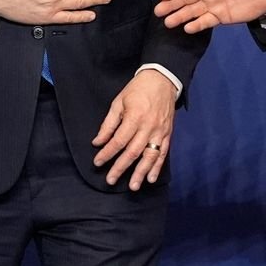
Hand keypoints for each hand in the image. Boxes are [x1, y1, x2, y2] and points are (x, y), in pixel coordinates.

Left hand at [92, 70, 176, 190]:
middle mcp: (148, 127)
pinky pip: (163, 153)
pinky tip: (151, 178)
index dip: (107, 153)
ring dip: (141, 172)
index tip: (98, 162)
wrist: (162, 79)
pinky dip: (157, 167)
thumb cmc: (138, 89)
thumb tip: (98, 142)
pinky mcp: (167, 134)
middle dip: (121, 167)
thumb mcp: (119, 102)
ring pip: (150, 156)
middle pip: (133, 152)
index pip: (118, 141)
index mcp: (134, 117)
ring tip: (133, 186)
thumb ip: (108, 124)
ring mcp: (160, 131)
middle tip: (111, 180)